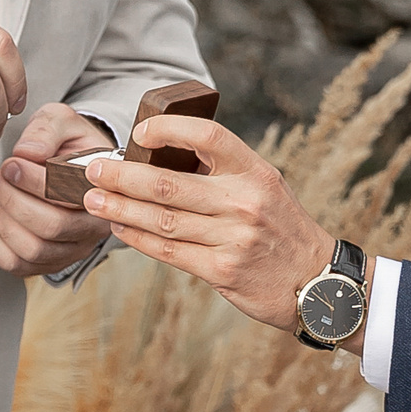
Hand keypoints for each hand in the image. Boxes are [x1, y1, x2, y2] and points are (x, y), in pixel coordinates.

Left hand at [0, 104, 118, 277]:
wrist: (73, 166)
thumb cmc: (69, 144)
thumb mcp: (62, 121)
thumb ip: (46, 129)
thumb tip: (28, 153)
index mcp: (103, 191)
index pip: (69, 197)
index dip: (33, 182)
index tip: (11, 163)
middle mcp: (93, 227)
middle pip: (50, 227)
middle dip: (11, 200)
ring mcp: (72, 249)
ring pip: (32, 250)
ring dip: (0, 219)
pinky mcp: (48, 262)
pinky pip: (16, 264)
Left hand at [80, 117, 344, 341]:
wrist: (317, 282)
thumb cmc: (281, 228)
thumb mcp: (265, 187)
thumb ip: (223, 172)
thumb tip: (160, 156)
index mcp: (255, 171)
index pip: (209, 136)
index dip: (170, 129)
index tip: (140, 131)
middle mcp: (245, 202)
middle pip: (169, 185)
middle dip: (122, 177)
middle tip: (94, 171)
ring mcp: (234, 238)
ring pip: (162, 220)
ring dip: (121, 210)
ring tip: (93, 201)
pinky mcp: (223, 271)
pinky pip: (170, 252)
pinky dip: (138, 239)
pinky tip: (119, 229)